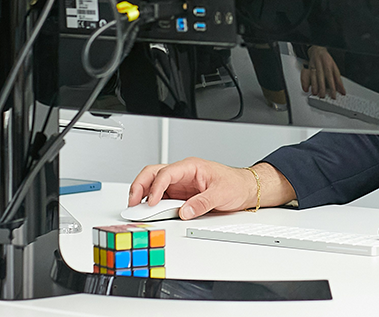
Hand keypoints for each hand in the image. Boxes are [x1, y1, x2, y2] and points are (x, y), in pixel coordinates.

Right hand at [127, 158, 293, 219]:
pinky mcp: (181, 195)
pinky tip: (149, 211)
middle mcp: (183, 174)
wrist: (245, 188)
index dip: (155, 187)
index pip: (166, 173)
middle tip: (133, 203)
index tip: (151, 202)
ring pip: (154, 184)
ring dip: (143, 195)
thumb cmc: (235, 184)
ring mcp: (180, 184)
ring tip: (136, 208)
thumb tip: (185, 211)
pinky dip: (152, 203)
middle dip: (139, 186)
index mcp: (191, 167)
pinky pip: (162, 197)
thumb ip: (202, 203)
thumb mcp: (221, 193)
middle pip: (153, 174)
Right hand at [300, 45, 345, 97]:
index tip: (335, 94)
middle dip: (323, 87)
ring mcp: (316, 66)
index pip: (334, 77)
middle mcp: (323, 65)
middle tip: (323, 96)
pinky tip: (307, 89)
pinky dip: (306, 82)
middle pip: (323, 77)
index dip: (334, 86)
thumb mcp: (335, 68)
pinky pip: (307, 75)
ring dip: (314, 86)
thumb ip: (338, 80)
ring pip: (314, 76)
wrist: (317, 50)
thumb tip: (342, 91)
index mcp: (331, 65)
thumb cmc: (327, 60)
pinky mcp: (309, 67)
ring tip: (315, 93)